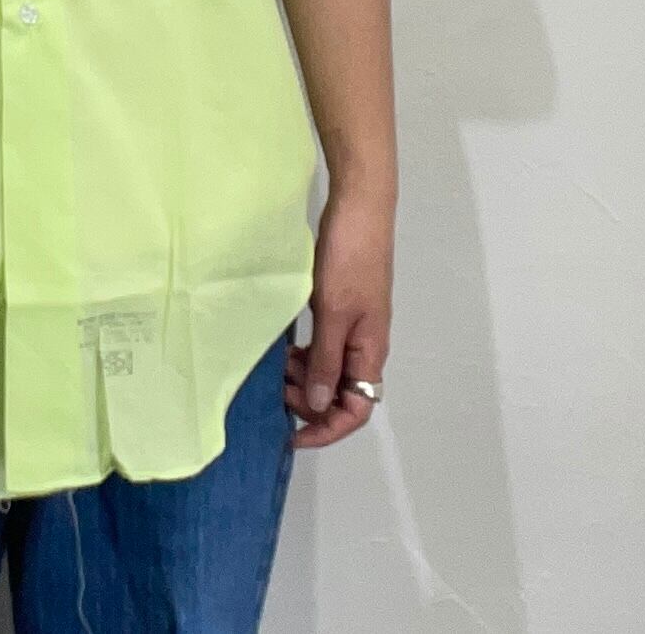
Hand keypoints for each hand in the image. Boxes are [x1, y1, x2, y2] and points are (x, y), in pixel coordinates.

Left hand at [284, 185, 392, 449]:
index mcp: (370, 351)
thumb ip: (325, 360)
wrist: (360, 210)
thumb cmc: (349, 260)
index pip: (356, 410)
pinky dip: (305, 354)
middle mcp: (365, 344)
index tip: (291, 434)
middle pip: (342, 394)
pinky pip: (324, 346)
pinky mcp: (341, 306)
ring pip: (330, 370)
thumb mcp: (333, 313)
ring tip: (274, 370)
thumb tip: (317, 406)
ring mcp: (354, 325)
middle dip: (310, 403)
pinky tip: (283, 348)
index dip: (326, 429)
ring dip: (304, 378)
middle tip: (274, 392)